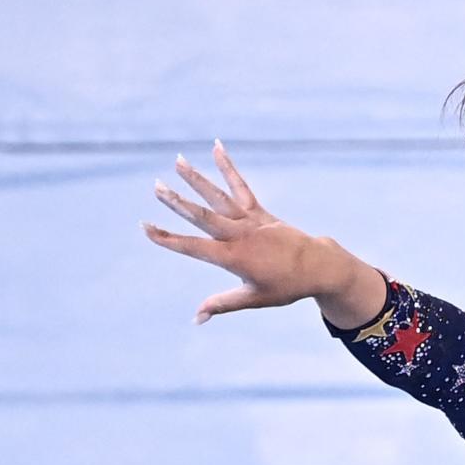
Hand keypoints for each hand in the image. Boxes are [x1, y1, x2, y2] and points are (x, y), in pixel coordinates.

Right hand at [141, 141, 326, 322]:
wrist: (318, 266)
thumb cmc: (286, 287)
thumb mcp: (254, 299)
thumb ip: (222, 304)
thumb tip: (196, 317)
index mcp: (235, 258)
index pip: (194, 248)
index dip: (168, 238)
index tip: (146, 227)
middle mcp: (241, 235)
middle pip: (203, 216)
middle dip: (177, 202)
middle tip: (156, 186)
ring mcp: (251, 220)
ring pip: (218, 196)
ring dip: (196, 178)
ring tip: (177, 160)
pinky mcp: (260, 211)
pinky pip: (240, 186)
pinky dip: (228, 166)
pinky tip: (216, 147)